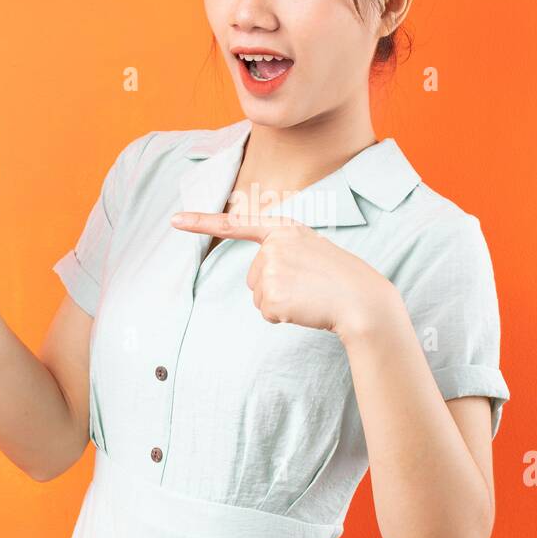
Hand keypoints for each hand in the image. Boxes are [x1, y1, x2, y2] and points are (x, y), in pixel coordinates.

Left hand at [170, 209, 397, 339]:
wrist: (362, 300)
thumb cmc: (339, 278)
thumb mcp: (310, 250)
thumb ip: (281, 252)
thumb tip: (261, 278)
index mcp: (284, 228)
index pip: (236, 224)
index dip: (201, 222)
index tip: (174, 220)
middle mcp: (274, 245)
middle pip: (252, 276)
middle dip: (275, 286)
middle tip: (307, 284)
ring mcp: (272, 269)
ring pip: (258, 296)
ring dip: (280, 302)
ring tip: (309, 295)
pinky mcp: (273, 295)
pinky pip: (265, 313)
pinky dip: (283, 316)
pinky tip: (305, 307)